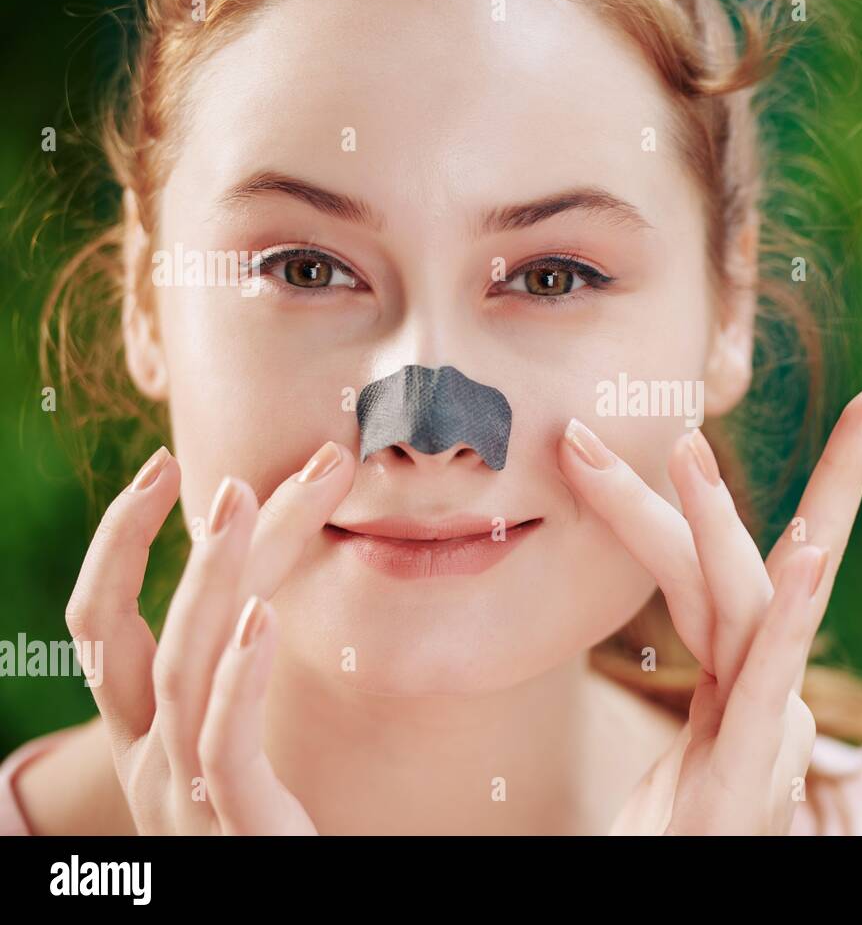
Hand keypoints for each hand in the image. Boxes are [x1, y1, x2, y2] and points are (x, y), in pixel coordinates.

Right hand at [63, 441, 355, 833]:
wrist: (280, 908)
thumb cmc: (260, 825)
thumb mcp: (225, 739)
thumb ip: (228, 671)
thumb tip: (254, 582)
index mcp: (138, 732)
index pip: (99, 622)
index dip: (118, 540)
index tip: (165, 464)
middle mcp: (145, 757)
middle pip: (128, 631)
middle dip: (158, 540)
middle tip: (216, 466)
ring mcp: (183, 793)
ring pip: (179, 669)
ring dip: (211, 576)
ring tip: (242, 500)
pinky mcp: (238, 822)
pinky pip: (226, 742)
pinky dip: (241, 675)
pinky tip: (267, 617)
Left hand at [558, 383, 861, 833]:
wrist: (695, 890)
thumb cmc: (685, 847)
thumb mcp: (678, 768)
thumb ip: (691, 702)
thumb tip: (674, 654)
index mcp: (738, 682)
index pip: (710, 574)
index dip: (696, 504)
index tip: (685, 429)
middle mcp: (760, 689)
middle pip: (735, 567)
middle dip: (718, 486)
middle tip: (737, 401)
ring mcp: (765, 722)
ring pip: (747, 602)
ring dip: (718, 522)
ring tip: (689, 448)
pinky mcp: (758, 763)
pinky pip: (774, 673)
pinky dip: (799, 605)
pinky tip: (812, 548)